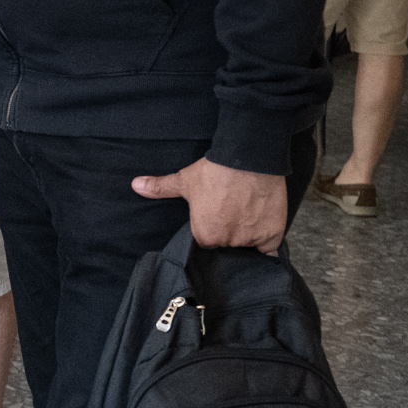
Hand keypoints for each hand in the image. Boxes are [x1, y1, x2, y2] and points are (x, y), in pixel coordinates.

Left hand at [131, 156, 288, 254]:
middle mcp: (227, 242)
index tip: (217, 216)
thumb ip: (160, 188)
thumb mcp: (184, 180)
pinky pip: (269, 250)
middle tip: (233, 212)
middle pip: (228, 246)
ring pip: (248, 246)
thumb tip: (135, 185)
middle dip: (229, 234)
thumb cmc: (215, 170)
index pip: (208, 242)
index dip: (212, 229)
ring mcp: (251, 240)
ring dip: (247, 236)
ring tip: (247, 214)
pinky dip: (267, 245)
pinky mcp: (272, 234)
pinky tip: (263, 230)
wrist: (249, 157)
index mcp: (205, 235)